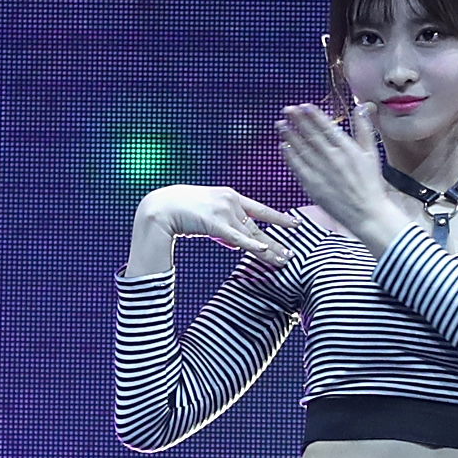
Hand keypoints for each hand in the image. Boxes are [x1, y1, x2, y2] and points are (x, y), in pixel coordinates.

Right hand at [135, 184, 294, 265]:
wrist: (161, 206)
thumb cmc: (182, 210)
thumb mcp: (208, 214)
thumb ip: (224, 227)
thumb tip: (237, 243)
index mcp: (230, 196)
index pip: (260, 209)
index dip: (279, 218)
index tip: (295, 224)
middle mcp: (231, 201)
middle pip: (258, 227)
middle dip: (276, 242)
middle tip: (292, 254)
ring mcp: (224, 212)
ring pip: (251, 236)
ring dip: (268, 251)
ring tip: (283, 261)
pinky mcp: (216, 224)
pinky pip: (238, 238)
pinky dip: (252, 246)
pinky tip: (264, 252)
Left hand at [276, 101, 419, 251]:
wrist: (367, 213)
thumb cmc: (371, 184)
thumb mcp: (371, 153)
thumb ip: (364, 129)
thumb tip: (362, 106)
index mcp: (347, 148)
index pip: (326, 126)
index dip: (313, 115)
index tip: (303, 106)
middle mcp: (332, 157)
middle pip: (310, 134)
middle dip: (297, 120)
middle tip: (286, 109)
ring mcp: (320, 171)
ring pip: (301, 149)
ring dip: (289, 135)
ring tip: (280, 124)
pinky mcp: (313, 185)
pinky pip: (297, 167)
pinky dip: (289, 155)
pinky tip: (283, 146)